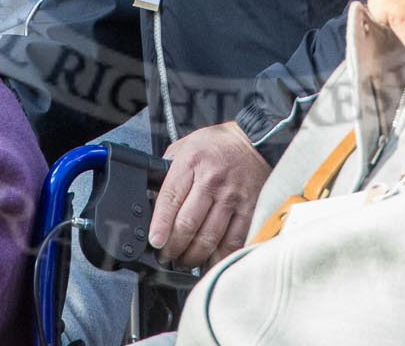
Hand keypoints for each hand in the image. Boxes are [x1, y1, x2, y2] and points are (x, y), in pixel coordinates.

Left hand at [149, 122, 270, 268]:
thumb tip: (151, 203)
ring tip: (184, 261)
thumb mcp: (184, 148)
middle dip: (173, 247)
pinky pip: (232, 242)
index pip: (170, 199)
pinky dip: (219, 258)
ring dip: (193, 257)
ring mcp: (232, 198)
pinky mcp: (249, 210)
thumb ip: (168, 173)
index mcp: (191, 163)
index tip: (155, 243)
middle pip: (188, 225)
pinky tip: (209, 262)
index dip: (160, 226)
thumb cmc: (215, 147)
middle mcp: (212, 181)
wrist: (254, 143)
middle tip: (166, 256)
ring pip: (208, 239)